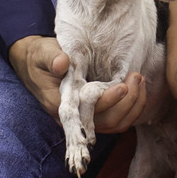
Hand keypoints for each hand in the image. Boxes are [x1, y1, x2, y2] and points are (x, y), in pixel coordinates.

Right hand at [9, 35, 149, 131]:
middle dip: (128, 102)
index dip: (109, 100)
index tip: (123, 85)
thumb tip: (61, 63)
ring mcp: (86, 117)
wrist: (36, 65)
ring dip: (134, 105)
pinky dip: (132, 107)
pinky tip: (137, 87)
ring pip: (117, 123)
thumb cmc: (40, 58)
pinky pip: (118, 118)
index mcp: (60, 106)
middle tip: (136, 77)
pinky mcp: (95, 113)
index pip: (90, 110)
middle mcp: (75, 118)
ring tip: (140, 80)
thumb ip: (51, 58)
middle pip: (109, 121)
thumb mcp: (42, 54)